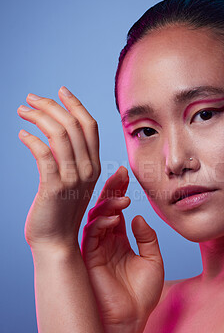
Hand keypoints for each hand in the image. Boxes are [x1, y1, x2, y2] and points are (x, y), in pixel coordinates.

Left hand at [18, 87, 100, 252]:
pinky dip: (31, 140)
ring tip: (22, 110)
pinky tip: (21, 134)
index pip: (90, 126)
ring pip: (60, 135)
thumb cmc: (61, 212)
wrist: (56, 242)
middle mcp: (87, 169)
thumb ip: (74, 160)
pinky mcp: (54, 188)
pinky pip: (43, 155)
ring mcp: (72, 179)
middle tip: (31, 98)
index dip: (75, 105)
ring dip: (39, 117)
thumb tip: (62, 135)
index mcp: (94, 166)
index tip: (60, 90)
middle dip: (52, 106)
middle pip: (74, 125)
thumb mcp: (75, 183)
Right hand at [81, 166, 164, 332]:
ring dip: (107, 205)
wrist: (130, 321)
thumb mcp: (153, 261)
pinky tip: (114, 219)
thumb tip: (138, 216)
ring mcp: (96, 249)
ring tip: (122, 199)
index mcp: (121, 241)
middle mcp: (106, 242)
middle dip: (111, 190)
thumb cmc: (142, 295)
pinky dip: (101, 224)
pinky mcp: (88, 258)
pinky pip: (90, 235)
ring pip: (96, 218)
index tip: (127, 175)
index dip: (121, 192)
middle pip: (105, 209)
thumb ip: (147, 238)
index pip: (118, 210)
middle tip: (119, 174)